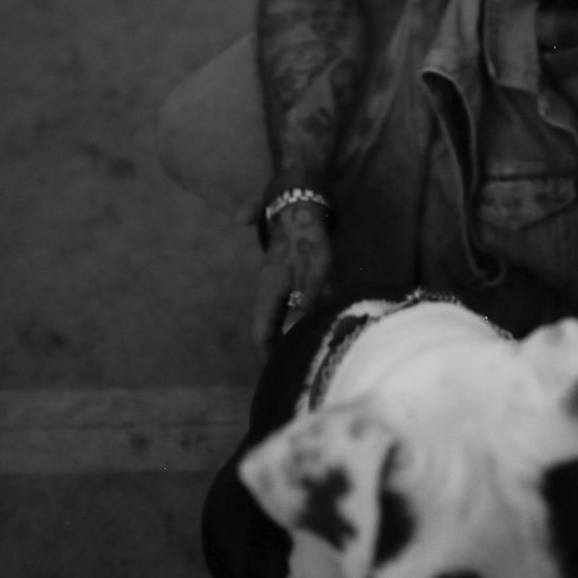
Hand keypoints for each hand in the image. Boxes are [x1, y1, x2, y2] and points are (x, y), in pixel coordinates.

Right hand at [252, 202, 333, 349]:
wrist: (302, 206)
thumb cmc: (308, 242)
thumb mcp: (312, 276)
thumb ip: (304, 306)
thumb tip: (293, 336)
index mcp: (268, 293)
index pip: (261, 334)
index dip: (269, 354)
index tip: (280, 371)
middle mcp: (267, 289)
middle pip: (268, 326)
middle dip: (280, 345)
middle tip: (296, 360)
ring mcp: (275, 280)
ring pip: (279, 312)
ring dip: (291, 327)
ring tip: (307, 342)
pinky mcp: (287, 271)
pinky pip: (290, 299)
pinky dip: (300, 310)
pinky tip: (316, 313)